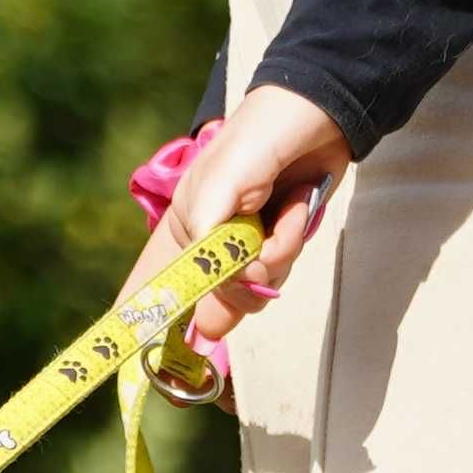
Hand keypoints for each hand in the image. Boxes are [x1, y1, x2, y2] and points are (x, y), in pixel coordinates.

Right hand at [119, 82, 350, 351]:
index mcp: (183, 228)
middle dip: (243, 280)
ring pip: (252, 295)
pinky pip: (279, 276)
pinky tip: (298, 205)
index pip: (153, 289)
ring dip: (278, 253)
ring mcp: (242, 250)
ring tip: (286, 207)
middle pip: (211, 306)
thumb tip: (206, 296)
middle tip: (260, 239)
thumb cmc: (262, 135)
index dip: (151, 326)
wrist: (321, 112)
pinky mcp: (274, 247)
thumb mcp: (226, 179)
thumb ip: (210, 235)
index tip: (152, 360)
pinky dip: (294, 241)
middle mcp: (207, 246)